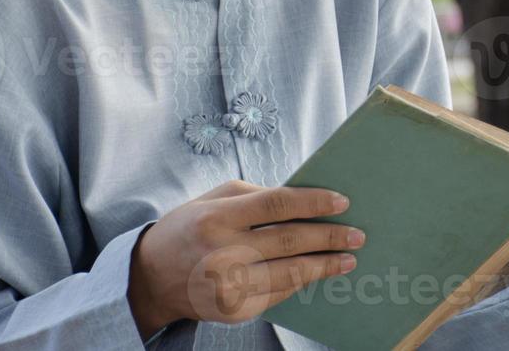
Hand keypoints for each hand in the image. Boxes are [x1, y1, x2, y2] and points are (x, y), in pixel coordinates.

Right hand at [127, 180, 364, 339]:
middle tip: (357, 235)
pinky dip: (300, 283)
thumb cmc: (192, 227)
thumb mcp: (216, 199)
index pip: (276, 205)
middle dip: (329, 237)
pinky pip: (277, 294)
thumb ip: (258, 196)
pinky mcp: (233, 311)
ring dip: (324, 266)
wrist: (151, 277)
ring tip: (347, 259)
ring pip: (289, 274)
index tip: (342, 202)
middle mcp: (221, 252)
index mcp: (218, 216)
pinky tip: (317, 274)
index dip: (313, 202)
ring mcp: (227, 286)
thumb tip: (308, 201)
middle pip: (289, 241)